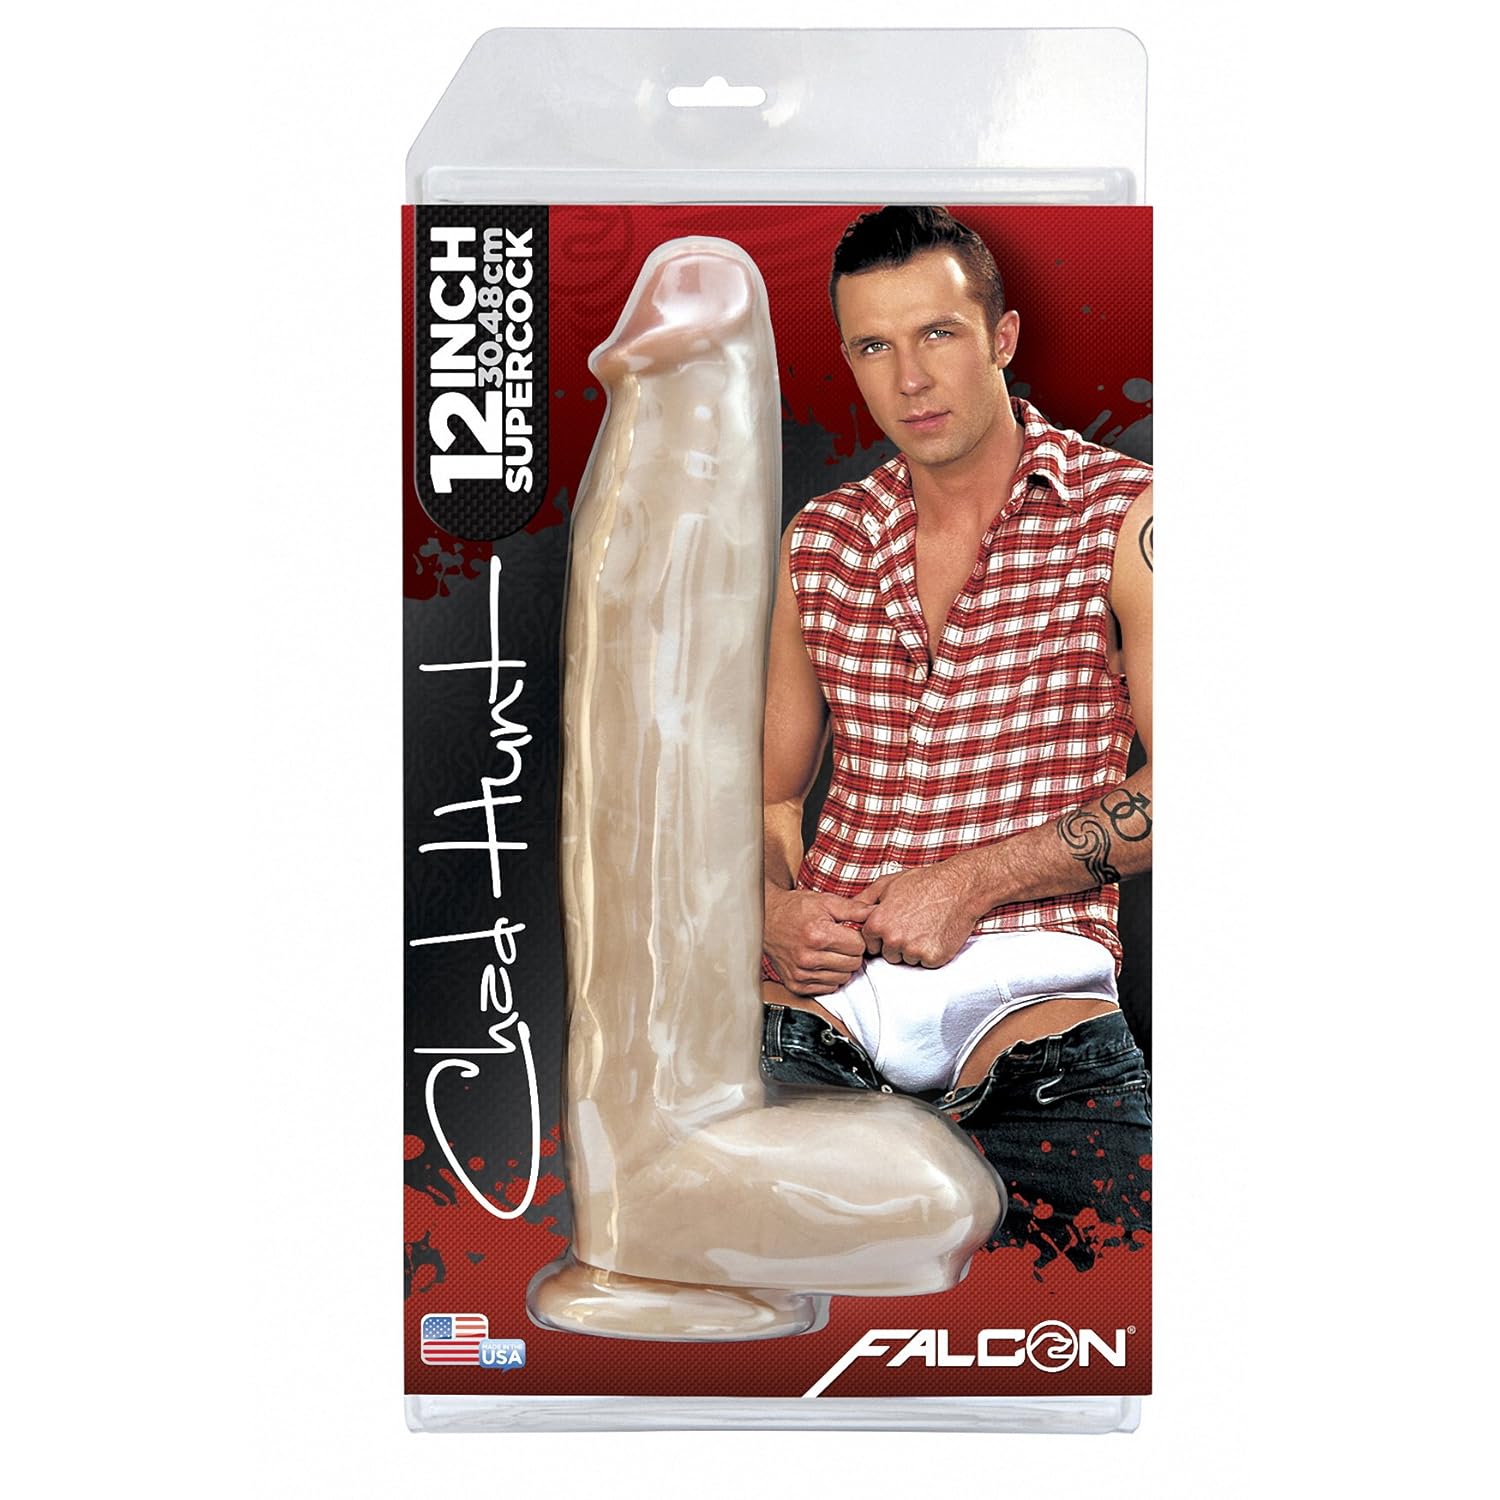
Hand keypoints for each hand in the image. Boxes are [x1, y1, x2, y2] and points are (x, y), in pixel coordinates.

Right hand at [763, 887, 873, 996]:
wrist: (766, 920)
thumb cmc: (796, 909)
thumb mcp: (826, 902)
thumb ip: (854, 909)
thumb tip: (876, 913)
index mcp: (817, 935)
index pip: (858, 946)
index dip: (856, 937)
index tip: (847, 932)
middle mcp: (808, 958)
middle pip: (853, 964)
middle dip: (851, 952)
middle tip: (839, 941)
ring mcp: (801, 974)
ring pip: (843, 978)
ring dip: (841, 965)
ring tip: (829, 951)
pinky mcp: (796, 985)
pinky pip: (828, 988)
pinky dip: (829, 976)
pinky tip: (820, 962)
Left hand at [856, 860, 982, 967]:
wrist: (959, 887)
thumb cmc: (924, 882)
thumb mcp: (887, 884)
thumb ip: (863, 900)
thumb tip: (847, 912)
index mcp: (878, 923)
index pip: (869, 944)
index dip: (882, 935)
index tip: (895, 924)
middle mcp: (893, 939)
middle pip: (887, 955)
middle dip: (897, 944)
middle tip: (914, 923)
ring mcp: (913, 950)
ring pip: (907, 960)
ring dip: (914, 949)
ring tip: (926, 926)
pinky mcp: (933, 958)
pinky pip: (925, 963)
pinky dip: (931, 952)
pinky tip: (936, 933)